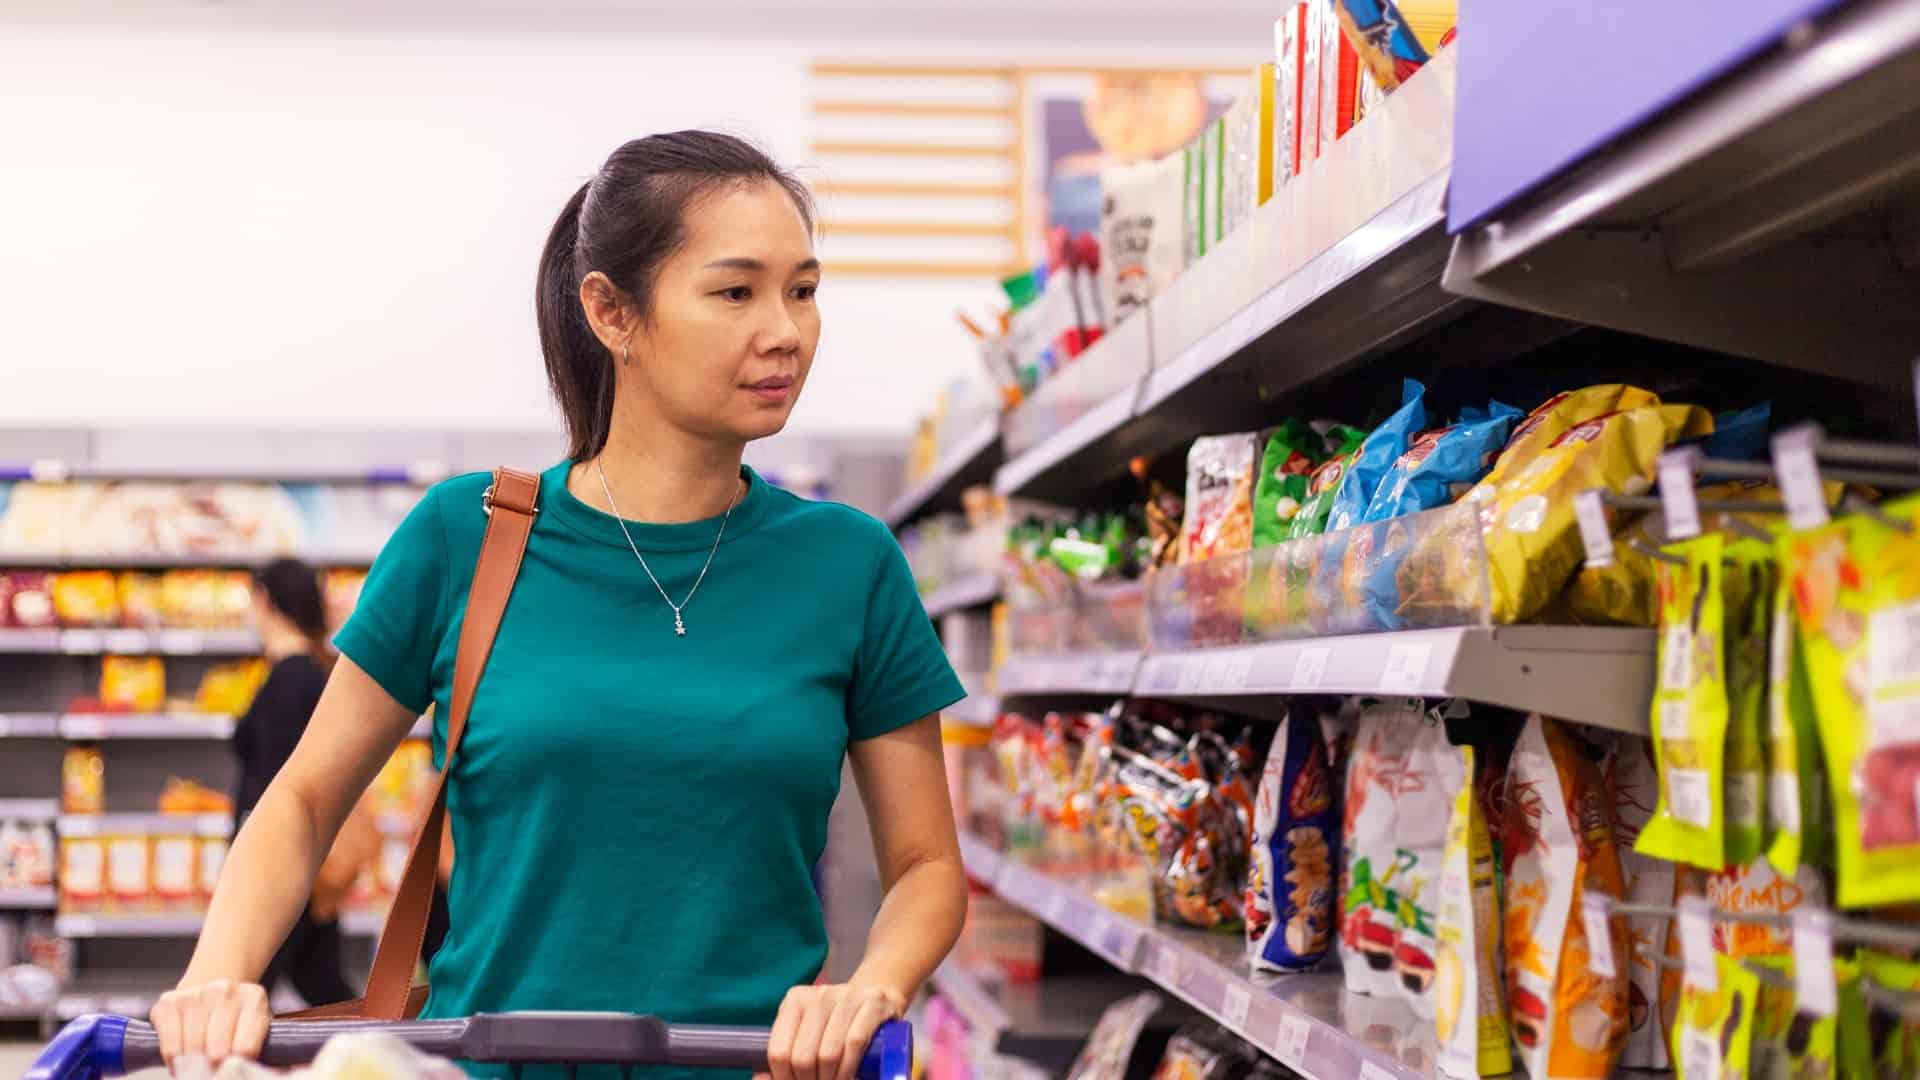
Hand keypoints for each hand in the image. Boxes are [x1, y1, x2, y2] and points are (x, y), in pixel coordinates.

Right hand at [150, 979, 270, 1072]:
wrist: (210, 993)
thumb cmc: (234, 1017)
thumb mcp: (255, 1027)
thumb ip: (253, 1048)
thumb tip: (251, 1072)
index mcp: (254, 998)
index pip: (246, 1048)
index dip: (236, 1066)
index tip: (231, 1071)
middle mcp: (226, 992)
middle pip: (218, 1051)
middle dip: (214, 1068)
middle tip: (213, 1071)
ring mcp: (196, 994)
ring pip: (193, 1048)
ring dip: (193, 1065)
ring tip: (197, 1067)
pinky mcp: (169, 1002)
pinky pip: (169, 1045)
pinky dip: (173, 1060)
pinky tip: (180, 1060)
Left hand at [762, 983, 903, 1079]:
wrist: (878, 992)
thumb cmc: (837, 1020)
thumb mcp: (807, 1031)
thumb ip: (786, 1054)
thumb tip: (759, 1079)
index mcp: (794, 1000)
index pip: (778, 1051)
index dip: (783, 1078)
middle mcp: (818, 994)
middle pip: (803, 1057)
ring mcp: (847, 996)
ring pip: (828, 1053)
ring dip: (830, 1079)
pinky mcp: (873, 1003)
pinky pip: (855, 1044)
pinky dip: (849, 1069)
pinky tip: (849, 1077)